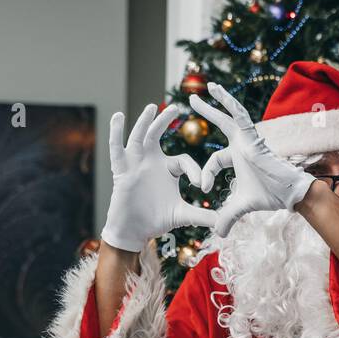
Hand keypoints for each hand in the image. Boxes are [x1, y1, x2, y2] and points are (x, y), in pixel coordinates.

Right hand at [101, 104, 217, 251]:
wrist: (135, 231)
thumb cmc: (157, 220)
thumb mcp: (182, 215)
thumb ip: (202, 216)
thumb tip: (222, 224)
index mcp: (168, 169)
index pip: (184, 161)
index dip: (194, 171)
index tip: (202, 185)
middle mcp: (151, 161)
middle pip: (157, 135)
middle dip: (165, 121)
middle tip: (176, 107)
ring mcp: (135, 164)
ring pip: (139, 137)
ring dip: (144, 122)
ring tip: (152, 107)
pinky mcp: (121, 170)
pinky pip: (116, 148)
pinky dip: (116, 132)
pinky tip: (118, 117)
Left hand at [190, 83, 314, 237]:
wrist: (288, 193)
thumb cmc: (267, 197)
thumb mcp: (239, 207)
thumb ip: (227, 217)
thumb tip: (218, 235)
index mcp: (237, 157)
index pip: (214, 160)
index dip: (206, 174)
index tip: (203, 188)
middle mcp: (242, 143)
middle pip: (220, 123)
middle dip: (207, 112)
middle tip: (191, 100)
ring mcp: (248, 138)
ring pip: (229, 115)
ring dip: (216, 101)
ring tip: (205, 87)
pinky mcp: (253, 136)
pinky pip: (239, 115)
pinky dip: (229, 103)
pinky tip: (217, 91)